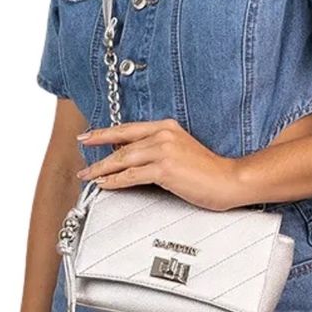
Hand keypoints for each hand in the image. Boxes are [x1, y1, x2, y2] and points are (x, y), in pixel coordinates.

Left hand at [75, 118, 243, 210]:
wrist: (229, 180)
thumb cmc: (210, 171)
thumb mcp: (182, 152)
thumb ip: (158, 150)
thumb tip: (133, 159)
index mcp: (167, 127)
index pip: (129, 129)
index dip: (105, 133)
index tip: (89, 137)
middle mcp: (163, 135)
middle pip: (121, 144)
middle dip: (98, 151)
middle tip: (82, 158)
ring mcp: (163, 151)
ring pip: (123, 159)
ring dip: (102, 169)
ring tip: (89, 176)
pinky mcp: (164, 169)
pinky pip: (131, 175)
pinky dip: (115, 181)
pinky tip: (106, 184)